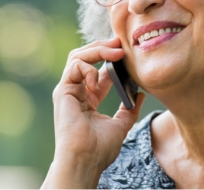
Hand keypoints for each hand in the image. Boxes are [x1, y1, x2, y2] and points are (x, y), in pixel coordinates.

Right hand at [42, 37, 145, 188]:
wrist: (85, 160)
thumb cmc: (99, 149)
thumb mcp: (121, 126)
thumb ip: (129, 110)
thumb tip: (140, 94)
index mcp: (88, 99)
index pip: (99, 70)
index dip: (112, 59)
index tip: (127, 53)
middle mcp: (76, 91)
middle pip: (86, 58)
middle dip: (103, 47)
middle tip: (120, 43)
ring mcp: (68, 90)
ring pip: (78, 57)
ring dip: (98, 50)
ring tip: (115, 53)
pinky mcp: (62, 90)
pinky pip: (75, 66)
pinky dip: (89, 69)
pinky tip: (98, 83)